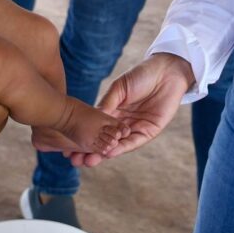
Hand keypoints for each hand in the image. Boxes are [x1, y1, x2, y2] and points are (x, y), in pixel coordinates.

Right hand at [67, 53, 193, 167]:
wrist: (166, 71)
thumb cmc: (141, 75)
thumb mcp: (119, 88)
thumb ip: (107, 104)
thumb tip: (91, 119)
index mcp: (114, 111)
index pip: (97, 128)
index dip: (83, 138)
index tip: (67, 147)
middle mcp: (123, 122)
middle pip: (105, 140)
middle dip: (90, 151)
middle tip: (74, 160)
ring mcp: (136, 127)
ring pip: (117, 145)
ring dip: (103, 154)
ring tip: (89, 161)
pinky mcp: (149, 131)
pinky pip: (133, 142)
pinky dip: (121, 148)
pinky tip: (109, 153)